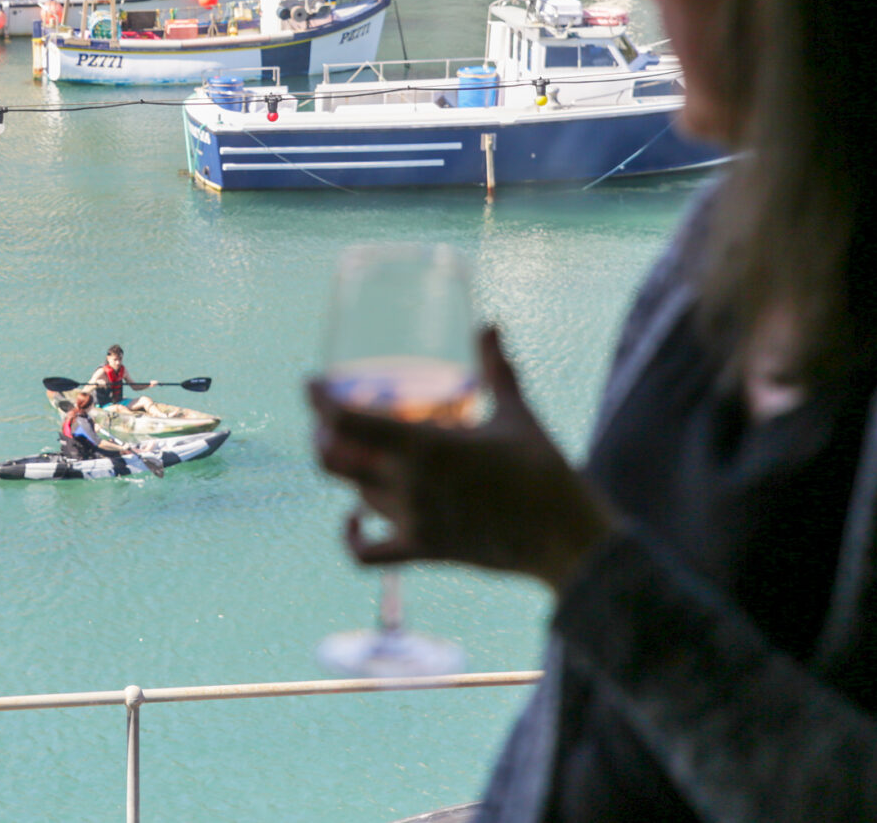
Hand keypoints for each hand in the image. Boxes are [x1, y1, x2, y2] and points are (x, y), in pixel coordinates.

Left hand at [310, 327, 614, 593]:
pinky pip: (366, 553)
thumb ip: (496, 368)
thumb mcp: (518, 413)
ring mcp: (412, 521)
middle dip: (323, 437)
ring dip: (353, 471)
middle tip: (328, 419)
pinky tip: (352, 519)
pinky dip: (351, 537)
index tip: (311, 383)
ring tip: (366, 452)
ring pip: (355, 494)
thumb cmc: (544, 471)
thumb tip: (489, 324)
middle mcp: (408, 484)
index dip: (320, 401)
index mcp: (425, 445)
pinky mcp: (422, 551)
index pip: (346, 421)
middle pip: (334, 460)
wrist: (565, 540)